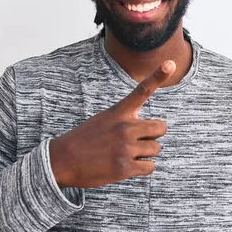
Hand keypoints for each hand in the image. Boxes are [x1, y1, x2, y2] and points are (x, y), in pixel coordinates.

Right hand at [49, 60, 176, 187]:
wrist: (61, 160)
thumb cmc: (85, 139)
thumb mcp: (104, 119)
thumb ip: (126, 119)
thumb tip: (148, 130)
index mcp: (119, 112)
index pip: (142, 90)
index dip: (158, 76)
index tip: (170, 63)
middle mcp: (125, 127)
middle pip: (161, 128)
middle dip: (153, 135)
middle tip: (139, 140)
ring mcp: (126, 148)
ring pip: (156, 149)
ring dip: (146, 153)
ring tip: (127, 154)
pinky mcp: (124, 168)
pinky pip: (150, 167)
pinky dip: (143, 168)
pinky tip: (128, 166)